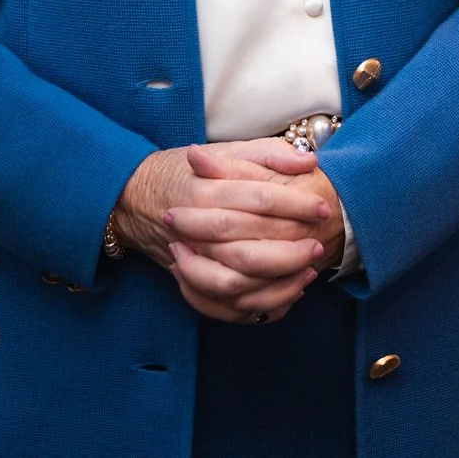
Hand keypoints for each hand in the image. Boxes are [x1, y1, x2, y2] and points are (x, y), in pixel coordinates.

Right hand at [117, 140, 328, 322]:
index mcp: (205, 192)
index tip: (322, 208)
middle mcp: (195, 231)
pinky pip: (223, 308)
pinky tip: (286, 292)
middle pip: (247, 251)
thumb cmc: (188, 172)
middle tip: (317, 244)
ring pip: (235, 287)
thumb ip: (267, 153)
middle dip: (289, 252)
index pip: (257, 200)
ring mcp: (190, 262)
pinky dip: (255, 305)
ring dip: (275, 284)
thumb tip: (307, 162)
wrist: (136, 198)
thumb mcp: (226, 151)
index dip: (294, 204)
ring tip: (307, 270)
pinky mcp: (190, 282)